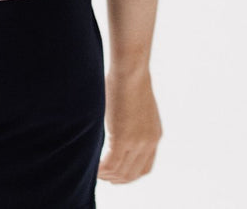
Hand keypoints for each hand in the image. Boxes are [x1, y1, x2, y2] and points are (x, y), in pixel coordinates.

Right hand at [97, 64, 162, 183]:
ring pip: (121, 172)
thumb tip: (117, 122)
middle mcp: (149, 142)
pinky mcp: (122, 139)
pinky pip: (110, 164)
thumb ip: (131, 120)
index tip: (115, 173)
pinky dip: (100, 169)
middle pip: (133, 174)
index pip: (144, 167)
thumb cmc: (129, 77)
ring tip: (94, 171)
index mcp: (154, 135)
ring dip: (107, 174)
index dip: (129, 174)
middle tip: (101, 175)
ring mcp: (137, 142)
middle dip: (116, 178)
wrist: (130, 69)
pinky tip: (92, 166)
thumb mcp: (135, 105)